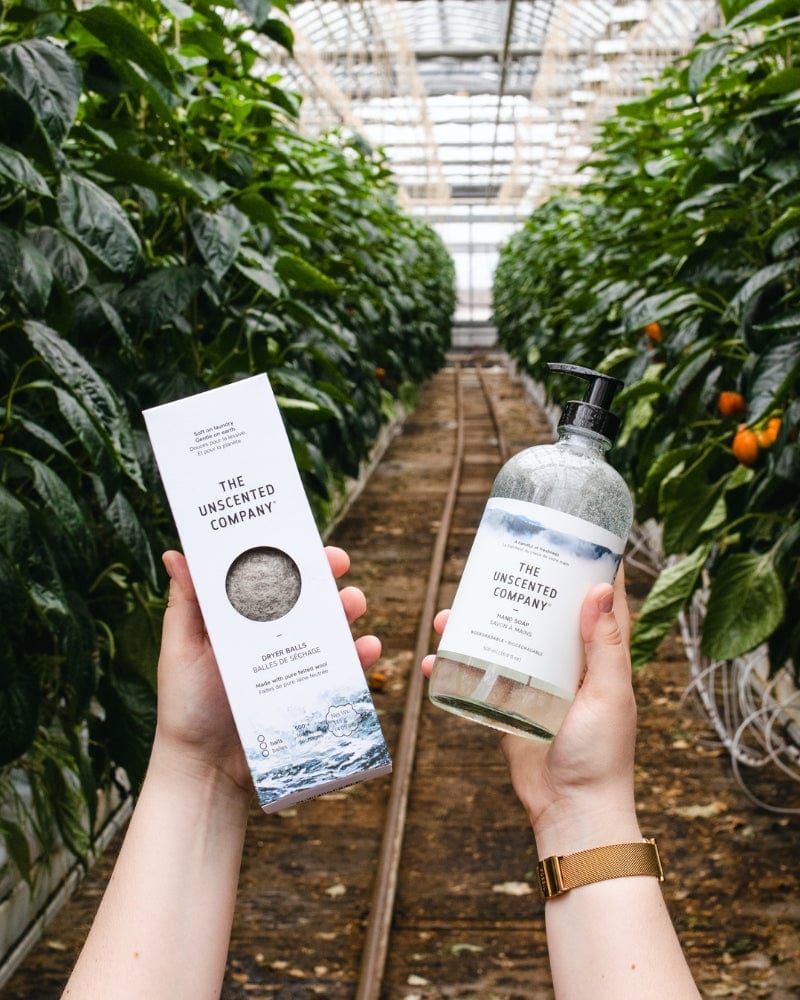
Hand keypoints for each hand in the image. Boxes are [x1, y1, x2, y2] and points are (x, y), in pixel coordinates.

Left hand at [154, 547, 381, 798]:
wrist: (205, 770)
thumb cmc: (186, 707)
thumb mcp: (181, 649)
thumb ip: (186, 604)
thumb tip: (176, 554)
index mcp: (242, 619)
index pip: (269, 576)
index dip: (288, 554)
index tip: (303, 538)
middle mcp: (272, 637)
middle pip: (306, 596)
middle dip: (326, 575)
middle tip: (337, 564)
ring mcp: (295, 664)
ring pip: (331, 627)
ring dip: (348, 608)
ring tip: (353, 604)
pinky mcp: (313, 693)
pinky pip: (344, 669)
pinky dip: (360, 656)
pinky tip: (366, 647)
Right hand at [422, 567, 638, 853]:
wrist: (570, 811)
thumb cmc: (601, 755)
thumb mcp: (609, 694)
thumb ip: (605, 644)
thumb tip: (602, 586)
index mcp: (597, 656)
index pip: (595, 601)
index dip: (585, 567)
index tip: (567, 535)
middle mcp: (565, 663)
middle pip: (539, 613)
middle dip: (515, 588)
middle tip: (490, 565)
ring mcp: (534, 682)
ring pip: (504, 639)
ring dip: (475, 623)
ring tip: (448, 614)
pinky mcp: (509, 704)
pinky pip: (480, 676)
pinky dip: (456, 666)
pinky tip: (436, 658)